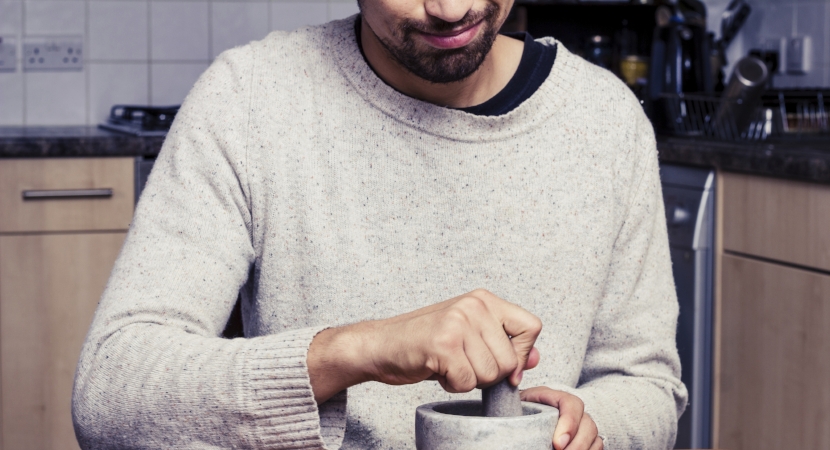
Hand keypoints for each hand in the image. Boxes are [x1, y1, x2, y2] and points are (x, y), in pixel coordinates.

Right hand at [308, 289, 541, 401]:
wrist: (381, 345)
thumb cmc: (426, 342)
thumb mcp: (470, 336)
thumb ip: (503, 343)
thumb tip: (536, 358)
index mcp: (484, 299)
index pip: (532, 326)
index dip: (523, 354)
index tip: (506, 366)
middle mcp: (474, 305)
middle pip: (511, 360)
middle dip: (490, 374)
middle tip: (462, 364)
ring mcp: (458, 323)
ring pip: (491, 374)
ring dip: (470, 380)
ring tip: (448, 364)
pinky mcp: (443, 344)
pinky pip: (467, 382)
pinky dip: (453, 386)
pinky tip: (438, 370)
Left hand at [521, 387, 602, 449]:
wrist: (522, 418)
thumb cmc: (519, 413)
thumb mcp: (518, 407)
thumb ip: (518, 410)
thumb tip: (516, 425)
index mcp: (554, 397)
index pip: (571, 404)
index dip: (569, 423)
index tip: (557, 444)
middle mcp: (573, 409)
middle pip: (588, 423)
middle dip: (577, 444)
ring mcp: (582, 423)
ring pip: (594, 437)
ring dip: (582, 449)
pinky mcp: (586, 437)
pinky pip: (597, 446)